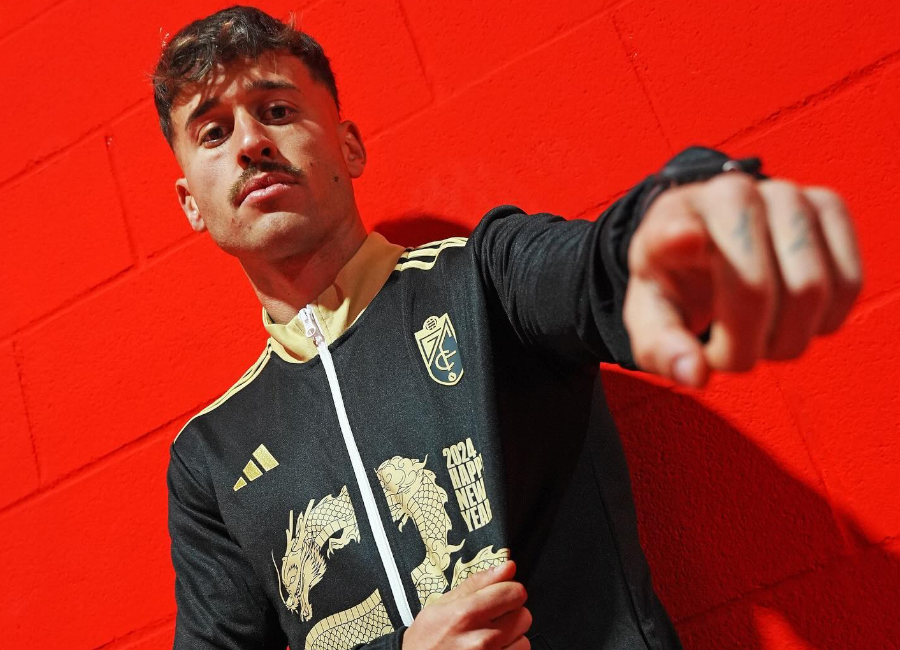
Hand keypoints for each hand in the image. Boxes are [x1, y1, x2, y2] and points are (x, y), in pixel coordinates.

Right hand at [402, 560, 531, 649]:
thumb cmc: (427, 638)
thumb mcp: (442, 604)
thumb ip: (478, 583)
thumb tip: (508, 566)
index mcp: (467, 613)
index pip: (514, 592)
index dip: (508, 591)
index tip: (500, 596)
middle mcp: (482, 639)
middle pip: (524, 615)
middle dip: (510, 615)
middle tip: (490, 620)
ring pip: (524, 640)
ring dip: (511, 638)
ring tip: (489, 639)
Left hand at [623, 172, 862, 387]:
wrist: (711, 245)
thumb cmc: (678, 284)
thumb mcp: (651, 318)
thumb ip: (661, 349)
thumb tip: (695, 374)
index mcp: (672, 217)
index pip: (676, 230)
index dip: (679, 236)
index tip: (683, 239)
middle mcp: (731, 193)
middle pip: (754, 290)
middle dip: (744, 347)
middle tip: (727, 355)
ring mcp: (786, 194)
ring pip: (810, 291)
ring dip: (786, 340)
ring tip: (758, 336)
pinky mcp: (829, 206)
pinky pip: (848, 283)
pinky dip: (823, 321)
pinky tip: (792, 319)